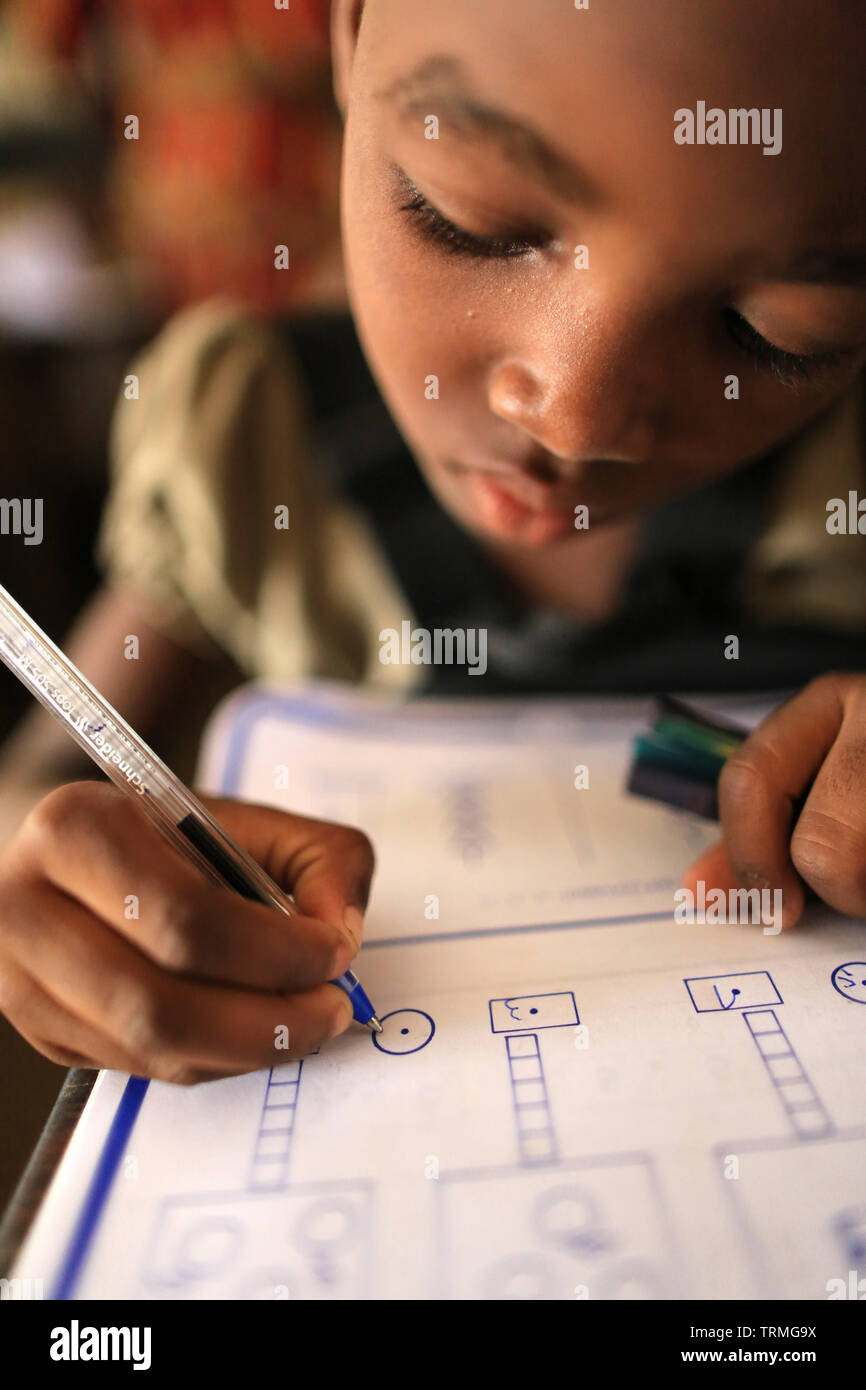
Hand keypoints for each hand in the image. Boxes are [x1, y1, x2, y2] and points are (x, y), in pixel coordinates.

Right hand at [0, 782, 374, 1082]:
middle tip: (332, 1007)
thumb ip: (318, 856)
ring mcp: (19, 980)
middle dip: (268, 1018)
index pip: (184, 915)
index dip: (274, 949)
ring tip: (305, 1023)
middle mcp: (26, 907)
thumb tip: (342, 930)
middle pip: (161, 1002)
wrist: (71, 858)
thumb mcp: (243, 818)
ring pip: (150, 1049)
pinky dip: (214, 1060)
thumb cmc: (166, 836)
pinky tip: (251, 1032)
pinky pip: (140, 1069)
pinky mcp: (38, 1032)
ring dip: (247, 1050)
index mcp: (75, 829)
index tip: (335, 951)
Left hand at [684, 673, 865, 928]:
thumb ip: (761, 833)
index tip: (776, 906)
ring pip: (861, 867)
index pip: (749, 779)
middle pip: (823, 845)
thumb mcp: (828, 777)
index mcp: (831, 700)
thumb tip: (699, 890)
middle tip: (865, 885)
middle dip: (841, 889)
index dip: (751, 859)